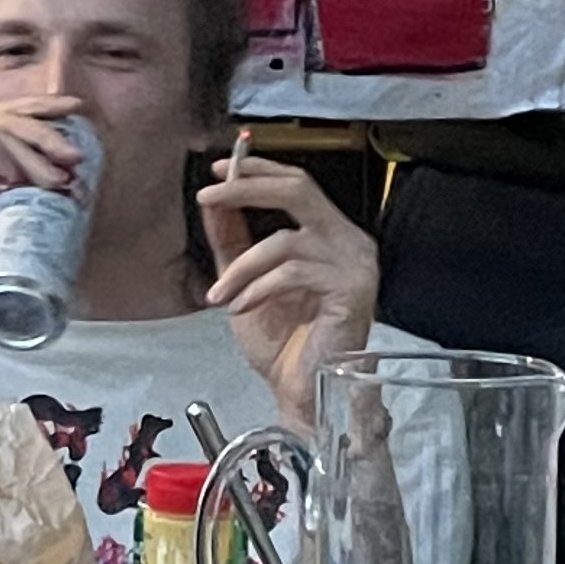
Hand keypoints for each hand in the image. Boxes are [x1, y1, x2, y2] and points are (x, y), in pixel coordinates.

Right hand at [0, 99, 89, 288]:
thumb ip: (5, 209)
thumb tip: (51, 211)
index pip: (10, 125)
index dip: (45, 123)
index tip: (81, 134)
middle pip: (7, 115)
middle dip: (46, 128)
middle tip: (76, 152)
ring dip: (27, 146)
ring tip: (54, 175)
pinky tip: (11, 177)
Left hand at [199, 137, 377, 420]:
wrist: (301, 392)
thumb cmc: (284, 343)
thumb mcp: (245, 280)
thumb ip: (232, 239)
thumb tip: (214, 201)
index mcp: (328, 235)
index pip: (297, 184)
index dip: (257, 171)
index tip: (218, 171)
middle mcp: (349, 242)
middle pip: (299, 190)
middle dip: (247, 189)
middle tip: (209, 196)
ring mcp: (355, 264)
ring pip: (286, 240)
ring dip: (241, 266)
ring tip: (220, 294)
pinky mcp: (352, 290)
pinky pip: (293, 273)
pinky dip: (257, 288)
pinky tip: (242, 307)